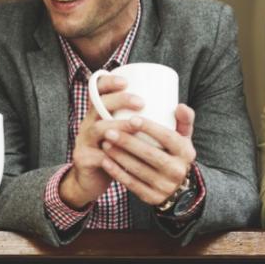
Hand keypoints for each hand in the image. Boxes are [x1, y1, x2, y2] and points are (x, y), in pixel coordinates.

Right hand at [60, 74, 143, 208]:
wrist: (92, 182)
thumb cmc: (119, 155)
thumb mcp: (130, 136)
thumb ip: (154, 123)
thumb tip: (181, 107)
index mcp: (99, 114)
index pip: (97, 90)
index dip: (108, 82)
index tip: (126, 82)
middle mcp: (88, 123)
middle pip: (97, 105)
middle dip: (119, 100)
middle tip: (141, 102)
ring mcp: (84, 141)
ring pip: (97, 129)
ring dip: (117, 126)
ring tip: (135, 125)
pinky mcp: (83, 159)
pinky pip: (96, 155)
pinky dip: (111, 155)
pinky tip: (125, 155)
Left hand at [98, 104, 196, 206]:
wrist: (179, 190)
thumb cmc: (176, 155)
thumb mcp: (184, 139)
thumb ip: (184, 120)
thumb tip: (180, 105)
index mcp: (186, 153)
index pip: (168, 137)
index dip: (150, 128)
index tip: (131, 119)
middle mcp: (177, 171)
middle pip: (150, 154)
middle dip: (128, 142)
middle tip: (109, 131)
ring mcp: (165, 186)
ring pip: (138, 170)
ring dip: (119, 156)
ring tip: (105, 143)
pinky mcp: (152, 198)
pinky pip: (132, 184)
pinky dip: (117, 172)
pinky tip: (105, 161)